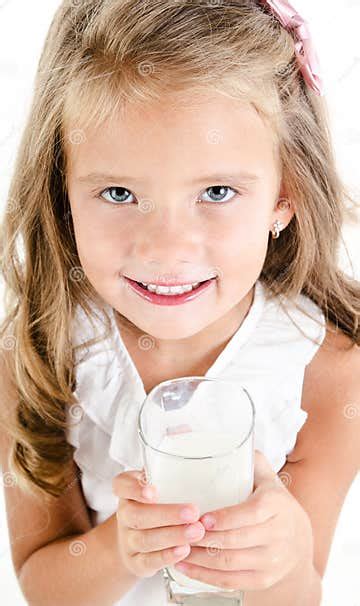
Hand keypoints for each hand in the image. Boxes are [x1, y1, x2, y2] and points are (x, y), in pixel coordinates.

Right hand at [112, 468, 205, 578]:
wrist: (134, 541)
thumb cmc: (155, 505)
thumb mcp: (157, 486)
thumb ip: (168, 476)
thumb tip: (200, 466)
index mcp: (127, 492)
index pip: (122, 485)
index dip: (135, 488)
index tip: (153, 491)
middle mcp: (124, 515)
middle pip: (137, 516)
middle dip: (166, 514)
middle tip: (193, 512)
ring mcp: (127, 540)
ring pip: (145, 539)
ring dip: (172, 536)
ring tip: (197, 531)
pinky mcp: (136, 562)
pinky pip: (149, 561)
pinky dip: (167, 556)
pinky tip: (184, 550)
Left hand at [174, 450, 313, 591]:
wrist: (300, 541)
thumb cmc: (277, 505)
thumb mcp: (270, 481)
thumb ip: (254, 462)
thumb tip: (237, 441)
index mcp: (276, 506)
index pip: (249, 513)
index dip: (224, 518)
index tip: (201, 517)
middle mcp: (277, 535)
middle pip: (235, 540)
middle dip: (204, 538)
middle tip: (180, 531)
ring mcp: (272, 560)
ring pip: (230, 563)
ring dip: (200, 558)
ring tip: (178, 548)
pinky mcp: (264, 579)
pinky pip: (231, 581)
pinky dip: (206, 577)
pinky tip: (186, 568)